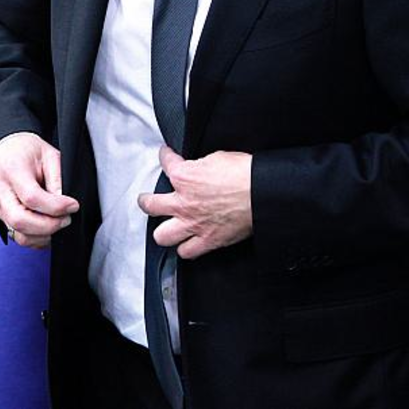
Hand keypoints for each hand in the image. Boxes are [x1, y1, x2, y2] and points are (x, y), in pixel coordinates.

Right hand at [0, 133, 78, 248]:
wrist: (5, 151)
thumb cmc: (25, 151)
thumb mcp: (48, 154)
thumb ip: (57, 178)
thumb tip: (65, 203)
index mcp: (12, 171)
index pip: (31, 197)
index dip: (56, 206)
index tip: (73, 205)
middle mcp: (1, 192)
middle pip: (20, 221)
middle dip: (49, 226)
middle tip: (66, 218)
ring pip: (19, 235)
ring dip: (44, 235)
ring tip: (59, 223)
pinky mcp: (2, 218)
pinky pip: (19, 237)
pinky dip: (37, 239)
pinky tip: (49, 228)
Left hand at [137, 145, 252, 260]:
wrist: (262, 193)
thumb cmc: (245, 173)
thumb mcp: (217, 157)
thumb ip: (200, 165)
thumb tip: (198, 168)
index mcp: (184, 177)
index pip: (165, 162)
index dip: (165, 156)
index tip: (166, 156)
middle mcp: (183, 202)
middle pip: (149, 206)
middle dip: (146, 201)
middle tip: (147, 199)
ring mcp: (193, 224)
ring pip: (162, 235)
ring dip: (164, 230)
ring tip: (165, 226)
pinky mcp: (208, 240)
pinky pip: (187, 252)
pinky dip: (186, 248)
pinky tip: (187, 243)